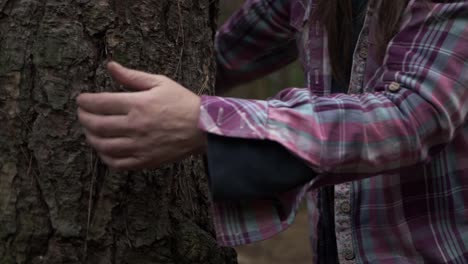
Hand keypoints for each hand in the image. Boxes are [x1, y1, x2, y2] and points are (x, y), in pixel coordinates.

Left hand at [77, 61, 206, 169]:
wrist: (204, 128)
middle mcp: (135, 126)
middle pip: (96, 125)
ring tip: (90, 131)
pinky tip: (104, 149)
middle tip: (82, 114)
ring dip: (90, 137)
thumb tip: (110, 66)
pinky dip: (105, 157)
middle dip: (83, 118)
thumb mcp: (160, 82)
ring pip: (103, 145)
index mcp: (137, 104)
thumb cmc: (182, 102)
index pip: (99, 103)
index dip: (85, 101)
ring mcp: (139, 146)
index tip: (81, 100)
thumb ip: (132, 76)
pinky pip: (117, 163)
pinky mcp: (145, 161)